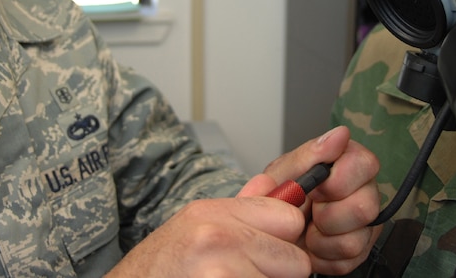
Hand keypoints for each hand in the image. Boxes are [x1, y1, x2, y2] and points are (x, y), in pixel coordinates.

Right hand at [106, 196, 310, 277]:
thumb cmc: (159, 268)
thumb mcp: (194, 227)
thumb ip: (239, 209)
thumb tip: (271, 185)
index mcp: (213, 214)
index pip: (290, 219)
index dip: (286, 241)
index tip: (271, 252)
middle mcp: (217, 238)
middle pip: (296, 261)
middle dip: (278, 274)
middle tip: (247, 275)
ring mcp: (220, 273)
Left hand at [239, 126, 381, 274]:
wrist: (271, 229)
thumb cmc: (280, 195)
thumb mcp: (285, 171)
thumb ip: (312, 153)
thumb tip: (340, 134)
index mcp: (348, 162)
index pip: (366, 164)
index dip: (338, 181)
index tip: (316, 188)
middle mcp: (364, 190)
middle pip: (365, 207)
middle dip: (327, 215)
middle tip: (310, 210)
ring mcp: (365, 222)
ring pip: (356, 239)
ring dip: (322, 239)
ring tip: (308, 228)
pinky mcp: (361, 250)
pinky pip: (349, 260)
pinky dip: (323, 256)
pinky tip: (313, 244)